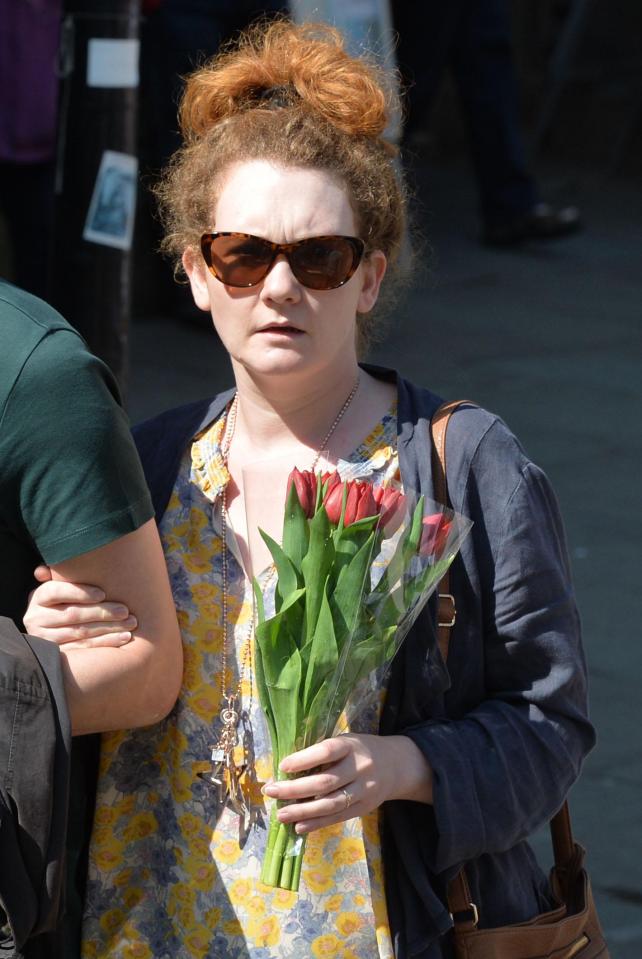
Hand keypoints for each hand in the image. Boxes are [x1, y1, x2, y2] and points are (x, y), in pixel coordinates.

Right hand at [23, 566, 136, 648]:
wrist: (56, 627)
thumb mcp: (61, 585)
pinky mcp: (59, 654)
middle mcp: (37, 619)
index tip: (103, 593)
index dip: (80, 592)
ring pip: (81, 632)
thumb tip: (42, 571)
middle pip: (72, 614)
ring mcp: (46, 639)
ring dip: (110, 628)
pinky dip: (107, 642)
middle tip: (125, 610)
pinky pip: (86, 649)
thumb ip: (59, 574)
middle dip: (102, 612)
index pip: (56, 592)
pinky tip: (124, 637)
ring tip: (131, 623)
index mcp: (38, 597)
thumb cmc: (66, 599)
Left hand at [262, 733, 432, 834]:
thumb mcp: (346, 741)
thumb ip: (323, 753)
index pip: (326, 752)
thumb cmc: (360, 750)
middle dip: (294, 789)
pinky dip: (317, 824)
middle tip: (270, 791)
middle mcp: (359, 768)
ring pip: (330, 804)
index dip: (304, 759)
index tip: (282, 766)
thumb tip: (287, 769)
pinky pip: (337, 818)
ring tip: (280, 814)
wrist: (396, 765)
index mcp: (351, 746)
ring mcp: (363, 790)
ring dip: (302, 811)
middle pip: (324, 782)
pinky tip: (298, 826)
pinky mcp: (363, 808)